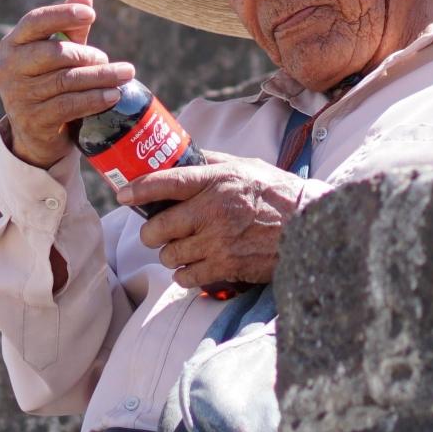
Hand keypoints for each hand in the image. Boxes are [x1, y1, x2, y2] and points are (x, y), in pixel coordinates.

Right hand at [0, 0, 136, 169]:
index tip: (91, 15)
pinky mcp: (32, 120)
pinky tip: (113, 96)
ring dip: (100, 77)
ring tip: (125, 74)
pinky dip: (94, 99)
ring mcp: (18, 96)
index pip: (35, 22)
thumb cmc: (49, 81)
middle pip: (55, 54)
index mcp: (12, 44)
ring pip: (66, 81)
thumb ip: (69, 26)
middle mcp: (9, 68)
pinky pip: (69, 105)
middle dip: (87, 54)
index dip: (62, 15)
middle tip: (107, 58)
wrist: (35, 133)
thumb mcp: (57, 53)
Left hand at [119, 154, 308, 290]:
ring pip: (169, 255)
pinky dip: (185, 274)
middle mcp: (213, 211)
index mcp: (216, 181)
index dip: (138, 188)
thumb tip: (184, 154)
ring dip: (170, 254)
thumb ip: (213, 162)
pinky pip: (186, 277)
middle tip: (156, 232)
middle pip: (158, 227)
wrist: (309, 226)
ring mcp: (218, 242)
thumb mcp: (247, 166)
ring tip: (182, 249)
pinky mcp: (226, 267)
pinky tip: (194, 266)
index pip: (167, 182)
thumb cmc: (278, 193)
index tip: (122, 194)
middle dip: (151, 233)